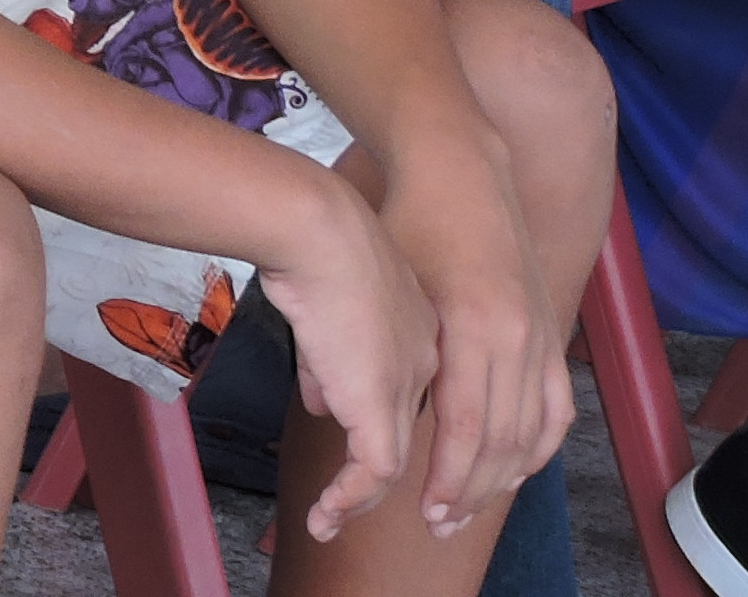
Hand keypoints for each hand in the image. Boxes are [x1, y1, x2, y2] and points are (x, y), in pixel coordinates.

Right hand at [257, 175, 441, 544]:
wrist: (319, 227)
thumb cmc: (314, 240)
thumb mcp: (328, 297)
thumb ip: (328, 354)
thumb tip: (320, 401)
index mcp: (423, 330)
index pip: (425, 395)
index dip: (408, 430)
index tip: (391, 457)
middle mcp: (427, 364)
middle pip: (433, 439)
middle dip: (429, 485)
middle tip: (413, 516)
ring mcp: (405, 386)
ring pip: (400, 462)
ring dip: (366, 501)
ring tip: (332, 520)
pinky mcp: (377, 405)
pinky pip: (373, 472)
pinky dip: (347, 498)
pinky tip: (323, 512)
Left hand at [373, 149, 574, 541]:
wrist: (461, 170)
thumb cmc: (410, 223)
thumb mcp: (385, 285)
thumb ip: (369, 348)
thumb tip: (331, 409)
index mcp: (472, 327)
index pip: (465, 427)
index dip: (448, 477)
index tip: (427, 511)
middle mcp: (516, 337)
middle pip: (502, 441)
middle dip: (472, 490)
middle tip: (442, 524)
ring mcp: (539, 334)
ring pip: (531, 432)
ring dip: (503, 478)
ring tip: (470, 507)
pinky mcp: (550, 329)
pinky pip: (556, 407)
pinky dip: (539, 445)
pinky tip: (516, 469)